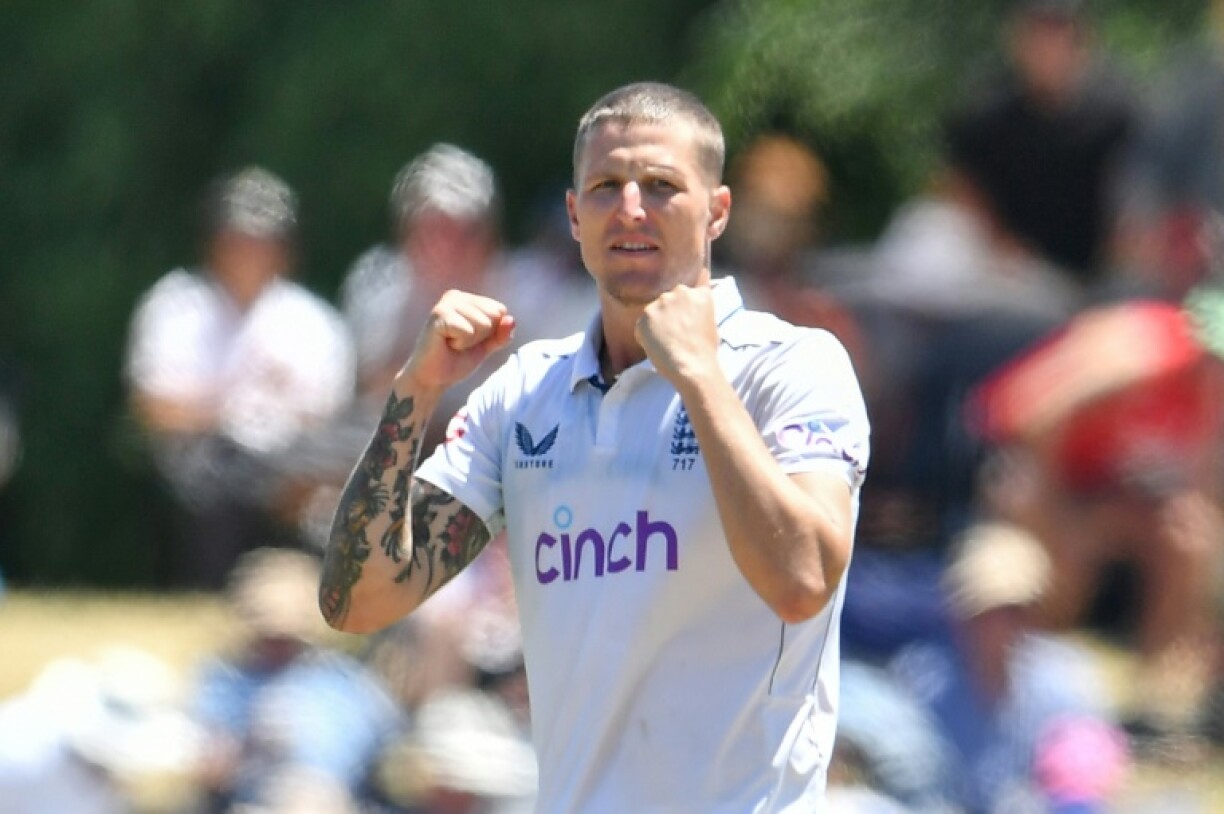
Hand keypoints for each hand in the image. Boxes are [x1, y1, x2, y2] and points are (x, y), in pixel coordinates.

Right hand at [399, 290, 515, 392]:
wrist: (433, 378)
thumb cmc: (457, 359)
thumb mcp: (486, 346)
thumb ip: (502, 334)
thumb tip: (512, 320)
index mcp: (467, 299)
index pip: (500, 310)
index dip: (491, 332)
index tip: (470, 340)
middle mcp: (455, 296)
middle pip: (493, 315)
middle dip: (481, 336)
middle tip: (459, 343)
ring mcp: (445, 304)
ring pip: (483, 323)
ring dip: (470, 341)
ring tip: (452, 343)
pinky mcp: (439, 316)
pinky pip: (468, 331)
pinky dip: (461, 344)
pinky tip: (446, 344)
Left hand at [634, 284, 719, 386]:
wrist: (691, 366)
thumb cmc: (705, 351)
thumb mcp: (711, 324)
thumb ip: (698, 312)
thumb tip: (689, 314)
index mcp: (700, 294)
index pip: (691, 293)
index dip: (687, 308)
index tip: (687, 320)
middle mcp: (680, 292)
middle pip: (671, 299)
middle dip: (671, 312)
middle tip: (675, 332)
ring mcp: (661, 302)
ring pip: (655, 310)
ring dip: (658, 322)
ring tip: (666, 342)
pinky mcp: (645, 315)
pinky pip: (643, 324)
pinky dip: (646, 334)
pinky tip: (657, 346)